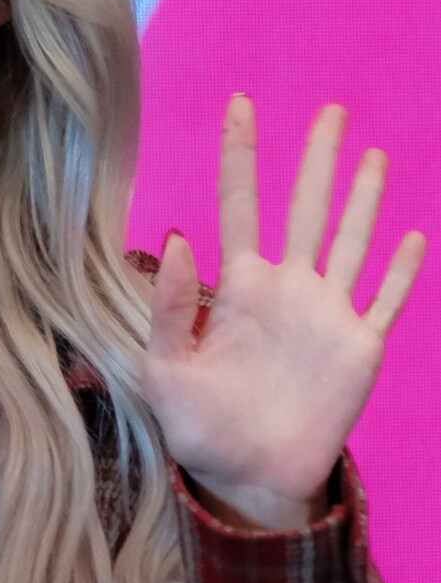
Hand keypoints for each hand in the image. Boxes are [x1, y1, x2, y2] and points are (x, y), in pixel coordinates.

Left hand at [141, 95, 426, 531]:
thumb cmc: (200, 426)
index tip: (242, 105)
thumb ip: (170, 309)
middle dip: (317, 161)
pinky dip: (400, 271)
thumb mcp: (167, 369)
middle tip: (330, 110)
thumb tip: (178, 238)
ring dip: (363, 200)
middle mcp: (286, 289)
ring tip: (371, 155)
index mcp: (237, 288)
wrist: (247, 478)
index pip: (239, 206)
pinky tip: (414, 236)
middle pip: (306, 209)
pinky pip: (384, 300)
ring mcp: (326, 315)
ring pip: (350, 242)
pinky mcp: (359, 347)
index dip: (241, 156)